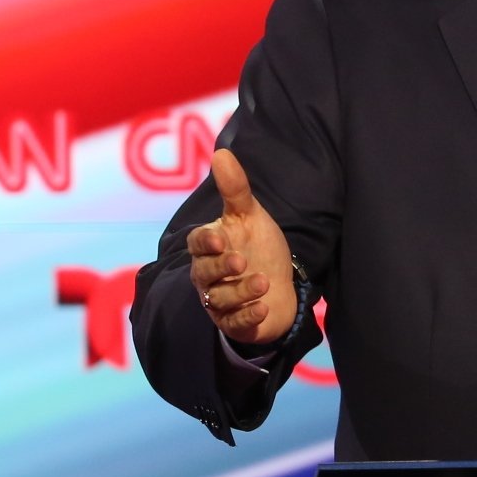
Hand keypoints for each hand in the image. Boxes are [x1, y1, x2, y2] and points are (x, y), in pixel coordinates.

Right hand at [185, 148, 298, 346]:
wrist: (280, 286)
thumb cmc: (258, 247)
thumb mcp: (250, 216)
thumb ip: (235, 188)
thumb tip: (221, 152)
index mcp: (208, 248)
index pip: (196, 244)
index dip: (206, 242)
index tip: (221, 239)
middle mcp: (208, 276)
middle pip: (203, 273)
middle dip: (220, 268)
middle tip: (240, 261)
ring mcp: (219, 302)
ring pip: (219, 300)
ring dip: (240, 292)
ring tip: (262, 282)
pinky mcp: (233, 323)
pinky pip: (234, 323)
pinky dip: (247, 317)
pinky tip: (262, 308)